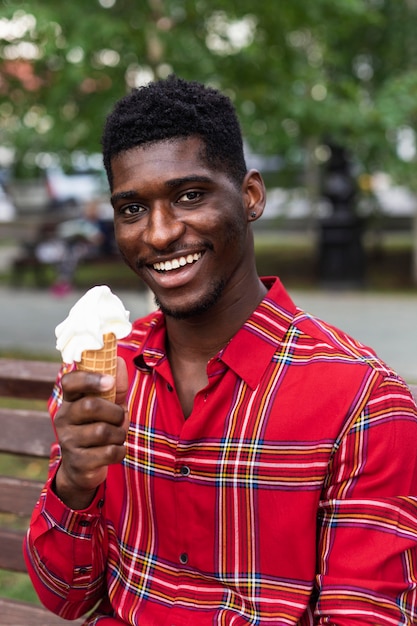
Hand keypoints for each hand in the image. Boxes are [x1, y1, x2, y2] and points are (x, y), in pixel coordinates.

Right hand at [53, 356, 128, 509]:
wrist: (82, 469)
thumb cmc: (98, 428)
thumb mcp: (108, 406)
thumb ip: (115, 385)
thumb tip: (117, 360)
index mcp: (70, 401)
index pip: (70, 381)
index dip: (90, 378)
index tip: (109, 382)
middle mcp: (64, 419)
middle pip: (90, 405)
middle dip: (115, 412)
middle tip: (120, 418)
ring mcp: (68, 441)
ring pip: (103, 431)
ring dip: (120, 433)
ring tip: (117, 436)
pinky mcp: (78, 462)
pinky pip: (109, 452)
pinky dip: (120, 451)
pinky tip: (115, 451)